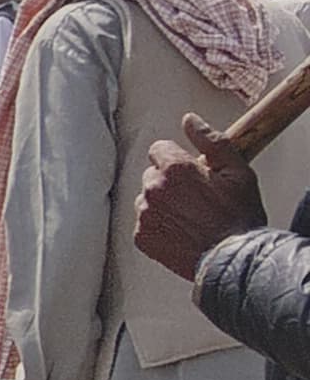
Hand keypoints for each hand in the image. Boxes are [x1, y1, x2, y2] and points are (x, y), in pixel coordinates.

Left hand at [134, 115, 266, 282]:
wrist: (234, 258)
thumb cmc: (238, 216)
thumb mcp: (237, 170)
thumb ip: (211, 140)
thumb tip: (190, 120)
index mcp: (175, 169)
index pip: (159, 149)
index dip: (178, 159)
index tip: (193, 172)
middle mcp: (154, 189)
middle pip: (152, 174)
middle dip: (170, 181)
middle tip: (196, 197)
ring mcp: (145, 214)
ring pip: (147, 198)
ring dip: (162, 202)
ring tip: (190, 216)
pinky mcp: (142, 236)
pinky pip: (144, 222)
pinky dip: (158, 224)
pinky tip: (181, 230)